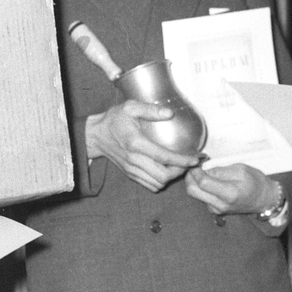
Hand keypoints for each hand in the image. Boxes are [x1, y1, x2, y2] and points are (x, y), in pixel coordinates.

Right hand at [85, 100, 200, 191]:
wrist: (96, 135)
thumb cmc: (114, 119)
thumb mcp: (130, 107)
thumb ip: (150, 109)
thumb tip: (170, 113)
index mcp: (136, 143)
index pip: (163, 157)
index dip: (182, 160)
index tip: (195, 158)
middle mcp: (134, 160)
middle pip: (163, 176)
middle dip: (180, 171)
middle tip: (190, 162)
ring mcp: (131, 169)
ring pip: (157, 183)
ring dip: (172, 178)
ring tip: (181, 166)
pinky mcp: (130, 174)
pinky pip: (150, 184)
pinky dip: (161, 181)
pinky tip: (168, 170)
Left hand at [185, 163, 277, 215]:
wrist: (264, 199)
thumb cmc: (256, 182)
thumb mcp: (240, 169)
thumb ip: (220, 170)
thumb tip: (203, 169)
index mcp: (228, 193)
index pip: (202, 182)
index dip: (195, 170)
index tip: (195, 161)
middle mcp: (219, 204)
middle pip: (192, 190)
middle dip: (189, 176)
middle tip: (193, 164)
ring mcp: (216, 209)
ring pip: (194, 194)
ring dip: (193, 181)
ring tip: (201, 169)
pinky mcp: (214, 209)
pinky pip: (201, 196)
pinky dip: (200, 186)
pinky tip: (207, 177)